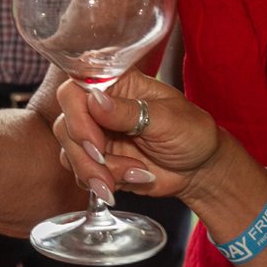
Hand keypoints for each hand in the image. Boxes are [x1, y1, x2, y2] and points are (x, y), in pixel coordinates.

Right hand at [53, 69, 223, 199]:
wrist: (200, 169)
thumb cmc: (191, 133)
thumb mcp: (167, 119)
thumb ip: (130, 112)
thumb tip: (94, 100)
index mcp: (118, 83)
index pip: (76, 88)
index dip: (77, 114)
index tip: (96, 142)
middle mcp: (100, 106)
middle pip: (66, 124)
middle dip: (85, 154)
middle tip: (108, 168)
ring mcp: (97, 134)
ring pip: (69, 152)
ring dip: (97, 171)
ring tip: (135, 173)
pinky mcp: (98, 161)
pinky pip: (81, 173)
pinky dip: (103, 182)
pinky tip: (135, 178)